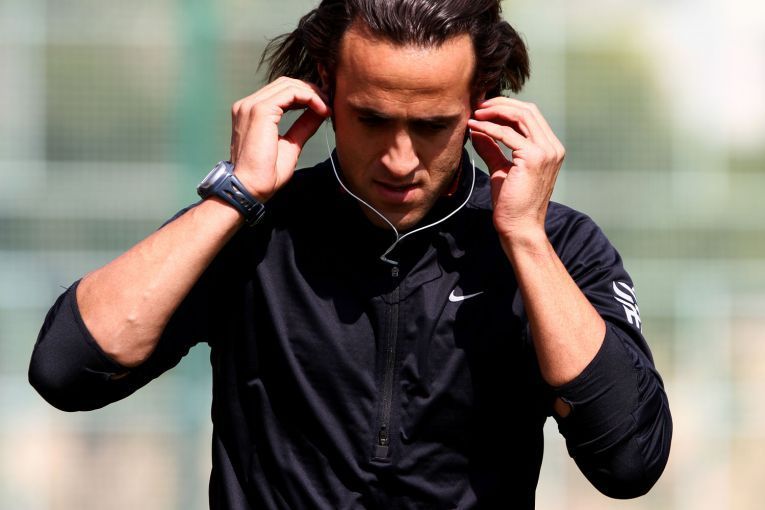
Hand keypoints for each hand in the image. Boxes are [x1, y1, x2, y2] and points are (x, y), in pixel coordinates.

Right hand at [229, 77, 331, 201]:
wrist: (250, 188)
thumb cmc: (266, 174)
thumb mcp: (291, 145)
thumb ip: (303, 126)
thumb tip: (319, 112)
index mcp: (251, 112)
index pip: (281, 92)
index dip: (305, 95)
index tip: (324, 107)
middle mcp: (248, 105)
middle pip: (285, 84)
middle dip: (311, 91)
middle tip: (329, 104)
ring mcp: (252, 105)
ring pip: (289, 85)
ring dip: (312, 93)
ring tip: (327, 108)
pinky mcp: (260, 110)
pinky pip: (291, 93)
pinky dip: (309, 97)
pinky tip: (321, 109)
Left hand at [467, 98, 564, 243]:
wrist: (519, 228)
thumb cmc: (511, 204)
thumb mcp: (501, 169)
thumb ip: (492, 149)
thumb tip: (477, 130)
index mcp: (550, 149)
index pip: (530, 116)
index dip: (507, 107)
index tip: (484, 109)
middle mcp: (552, 147)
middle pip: (527, 110)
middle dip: (501, 104)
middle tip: (478, 106)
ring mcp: (545, 152)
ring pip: (521, 116)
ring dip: (495, 111)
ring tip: (475, 114)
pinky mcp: (533, 158)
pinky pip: (508, 134)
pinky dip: (489, 127)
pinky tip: (474, 127)